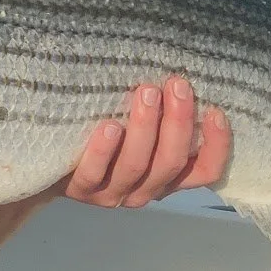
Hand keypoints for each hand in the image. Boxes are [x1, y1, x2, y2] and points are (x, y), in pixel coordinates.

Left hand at [61, 76, 230, 208]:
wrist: (53, 165)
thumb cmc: (106, 135)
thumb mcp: (139, 129)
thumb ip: (162, 116)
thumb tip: (181, 77)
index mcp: (166, 176)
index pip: (204, 171)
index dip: (216, 146)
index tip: (216, 110)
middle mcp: (144, 189)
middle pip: (170, 162)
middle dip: (178, 122)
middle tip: (176, 85)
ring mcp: (113, 193)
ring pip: (136, 166)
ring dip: (145, 128)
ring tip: (146, 93)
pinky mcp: (81, 190)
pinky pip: (95, 173)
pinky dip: (104, 150)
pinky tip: (109, 126)